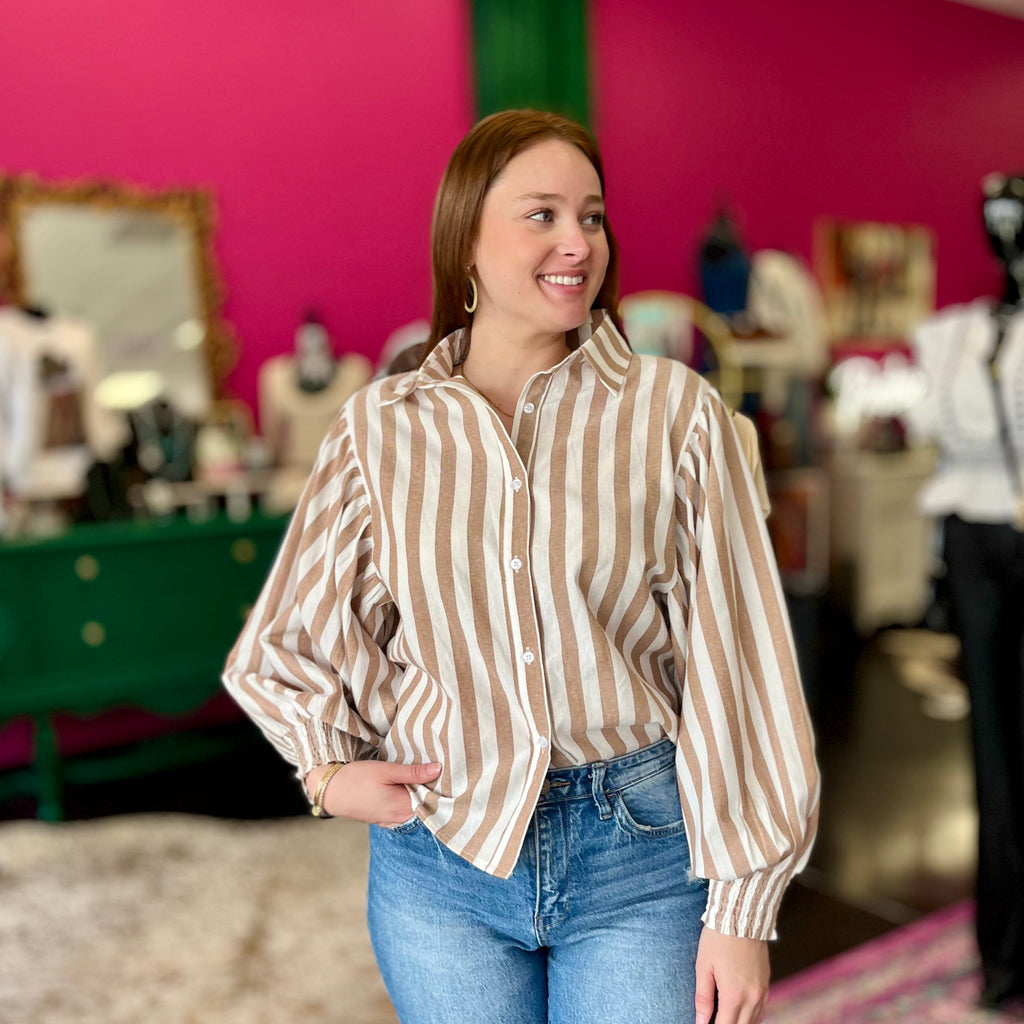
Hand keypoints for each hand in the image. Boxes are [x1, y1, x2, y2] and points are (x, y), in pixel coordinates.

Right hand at [305, 760, 440, 825]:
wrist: (330, 791)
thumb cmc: (357, 779)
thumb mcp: (386, 770)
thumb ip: (413, 772)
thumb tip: (438, 769)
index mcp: (404, 808)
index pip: (432, 798)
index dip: (440, 784)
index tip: (448, 771)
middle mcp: (400, 818)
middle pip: (424, 803)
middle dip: (431, 787)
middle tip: (438, 767)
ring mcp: (391, 819)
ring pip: (414, 805)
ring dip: (419, 791)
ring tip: (424, 772)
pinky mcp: (383, 816)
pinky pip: (403, 808)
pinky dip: (408, 796)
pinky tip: (408, 783)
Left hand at [694, 926, 769, 1023]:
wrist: (741, 915)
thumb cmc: (718, 939)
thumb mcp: (703, 966)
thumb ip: (703, 998)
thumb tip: (700, 1022)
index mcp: (733, 995)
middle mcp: (752, 997)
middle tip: (714, 1019)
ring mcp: (762, 991)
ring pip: (754, 1021)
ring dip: (740, 1023)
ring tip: (725, 1017)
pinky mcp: (767, 983)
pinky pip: (762, 1009)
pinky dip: (751, 1015)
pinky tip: (741, 1013)